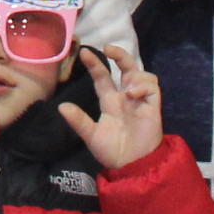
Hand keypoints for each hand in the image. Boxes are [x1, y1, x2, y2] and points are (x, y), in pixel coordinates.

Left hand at [56, 44, 163, 171]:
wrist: (131, 166)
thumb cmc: (112, 151)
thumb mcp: (92, 135)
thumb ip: (79, 121)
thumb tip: (61, 107)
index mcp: (109, 101)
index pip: (102, 77)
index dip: (94, 64)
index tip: (83, 52)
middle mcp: (125, 97)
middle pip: (125, 67)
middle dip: (119, 54)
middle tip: (108, 48)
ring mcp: (139, 100)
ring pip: (140, 74)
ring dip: (132, 72)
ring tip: (125, 87)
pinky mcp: (152, 107)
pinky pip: (152, 87)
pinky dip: (143, 84)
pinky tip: (132, 93)